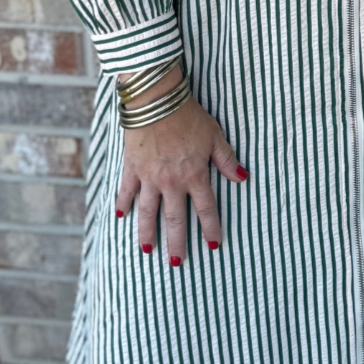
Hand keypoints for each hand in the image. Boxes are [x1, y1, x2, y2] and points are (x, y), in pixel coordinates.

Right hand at [114, 66, 247, 262]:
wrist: (157, 100)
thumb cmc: (189, 116)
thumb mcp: (214, 136)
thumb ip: (226, 159)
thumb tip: (242, 178)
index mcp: (194, 175)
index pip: (205, 209)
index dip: (210, 228)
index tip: (212, 246)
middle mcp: (171, 181)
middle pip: (175, 219)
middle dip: (176, 242)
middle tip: (176, 262)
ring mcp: (149, 176)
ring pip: (148, 212)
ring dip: (147, 232)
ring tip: (147, 250)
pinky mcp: (132, 167)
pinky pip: (126, 191)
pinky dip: (122, 204)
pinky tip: (121, 217)